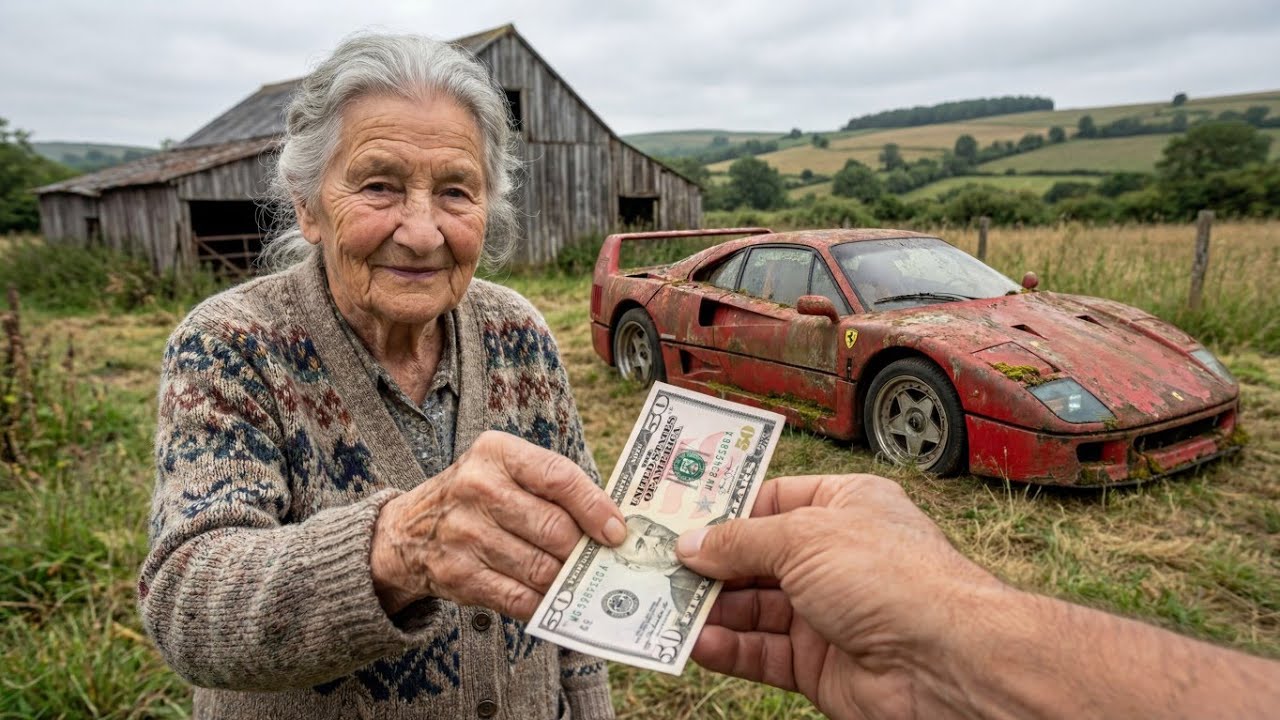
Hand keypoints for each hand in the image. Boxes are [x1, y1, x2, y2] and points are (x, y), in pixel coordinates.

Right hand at [370, 430, 625, 618]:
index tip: (617, 531)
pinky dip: (543, 603)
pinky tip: (553, 600)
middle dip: (582, 550)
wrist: (407, 532)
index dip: (595, 507)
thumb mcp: (505, 470)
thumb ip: (553, 487)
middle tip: (598, 560)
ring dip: (566, 579)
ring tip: (579, 580)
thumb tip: (609, 524)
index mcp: (496, 452)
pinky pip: (518, 597)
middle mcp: (476, 488)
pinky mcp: (458, 575)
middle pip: (553, 527)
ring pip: (540, 567)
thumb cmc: (478, 498)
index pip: (558, 476)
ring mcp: (464, 534)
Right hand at [676, 474, 1003, 719]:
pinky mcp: (818, 663)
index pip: (771, 500)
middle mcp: (835, 556)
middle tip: (656, 565)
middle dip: (708, 563)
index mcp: (844, 506)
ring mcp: (827, 612)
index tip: (676, 518)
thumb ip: (741, 541)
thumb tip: (693, 543)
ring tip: (661, 603)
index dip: (725, 510)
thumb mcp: (804, 538)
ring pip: (753, 607)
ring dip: (709, 607)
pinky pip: (761, 652)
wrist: (945, 662)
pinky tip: (695, 642)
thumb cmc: (893, 578)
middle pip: (755, 557)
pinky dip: (727, 648)